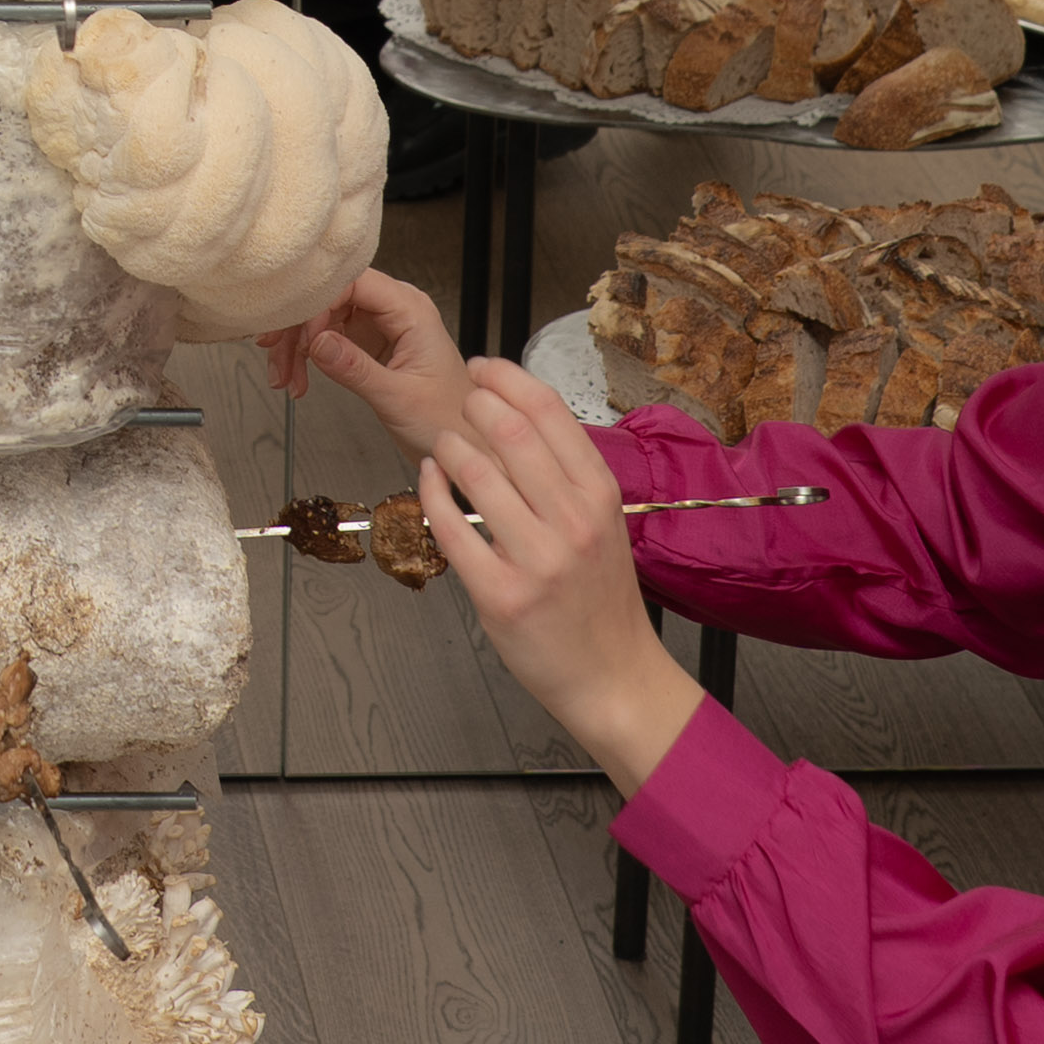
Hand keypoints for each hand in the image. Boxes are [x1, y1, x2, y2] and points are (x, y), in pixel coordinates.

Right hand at [276, 269, 472, 449]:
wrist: (462, 444)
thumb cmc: (449, 419)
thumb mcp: (399, 397)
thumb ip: (356, 368)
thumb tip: (317, 342)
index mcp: (411, 310)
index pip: (353, 282)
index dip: (320, 304)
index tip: (303, 336)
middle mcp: (395, 310)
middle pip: (331, 296)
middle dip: (300, 326)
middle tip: (277, 352)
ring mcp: (380, 326)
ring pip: (323, 317)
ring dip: (298, 345)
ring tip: (285, 375)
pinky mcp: (368, 343)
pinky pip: (327, 338)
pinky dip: (307, 356)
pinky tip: (298, 376)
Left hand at [430, 360, 706, 791]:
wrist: (614, 676)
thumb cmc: (602, 599)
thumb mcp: (604, 524)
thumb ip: (568, 476)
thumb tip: (520, 416)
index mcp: (599, 495)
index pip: (550, 411)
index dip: (507, 377)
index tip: (482, 366)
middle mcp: (572, 521)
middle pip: (509, 432)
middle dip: (473, 404)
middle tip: (458, 401)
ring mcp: (537, 559)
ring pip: (475, 474)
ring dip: (449, 448)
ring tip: (443, 445)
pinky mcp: (501, 595)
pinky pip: (451, 529)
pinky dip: (431, 495)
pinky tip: (429, 481)